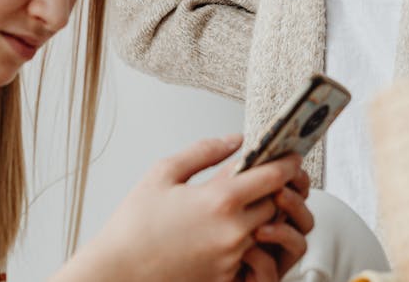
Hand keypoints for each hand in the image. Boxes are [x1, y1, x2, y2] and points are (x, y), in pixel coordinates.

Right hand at [63, 136, 308, 281]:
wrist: (116, 273)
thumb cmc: (133, 225)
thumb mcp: (163, 173)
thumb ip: (203, 152)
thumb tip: (235, 140)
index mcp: (219, 200)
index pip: (273, 177)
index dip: (287, 163)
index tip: (291, 156)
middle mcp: (232, 231)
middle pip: (276, 204)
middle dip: (273, 190)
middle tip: (261, 178)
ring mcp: (230, 258)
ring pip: (265, 230)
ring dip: (260, 215)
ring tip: (237, 204)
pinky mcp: (224, 278)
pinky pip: (249, 255)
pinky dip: (244, 240)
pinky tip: (221, 231)